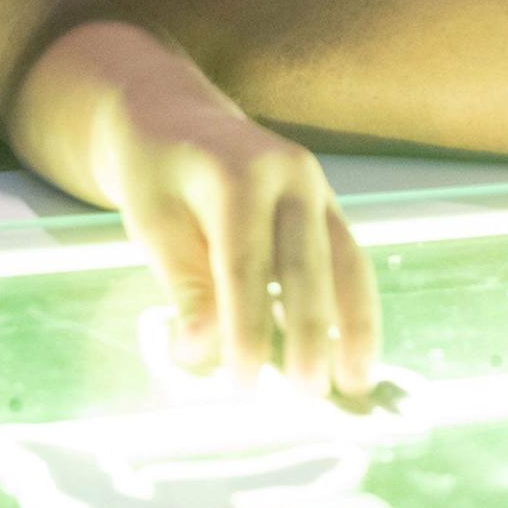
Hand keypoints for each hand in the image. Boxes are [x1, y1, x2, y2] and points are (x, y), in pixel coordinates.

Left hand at [64, 23, 380, 397]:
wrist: (174, 115)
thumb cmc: (155, 175)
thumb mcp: (152, 226)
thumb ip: (182, 286)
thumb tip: (201, 351)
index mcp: (236, 173)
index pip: (246, 263)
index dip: (246, 326)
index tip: (243, 381)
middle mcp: (289, 174)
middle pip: (305, 265)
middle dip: (308, 333)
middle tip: (306, 392)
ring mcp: (316, 186)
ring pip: (346, 263)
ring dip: (354, 326)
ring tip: (354, 384)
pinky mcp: (328, 204)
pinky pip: (350, 260)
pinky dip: (356, 308)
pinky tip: (355, 352)